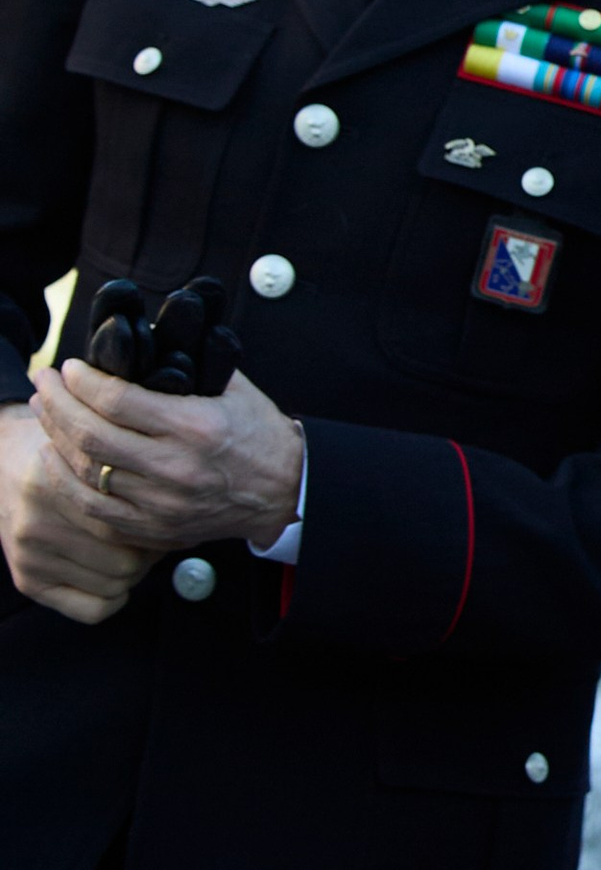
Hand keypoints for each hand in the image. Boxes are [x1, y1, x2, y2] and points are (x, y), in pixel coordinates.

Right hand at [0, 396, 153, 623]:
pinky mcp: (26, 580)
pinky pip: (93, 610)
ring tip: (128, 547)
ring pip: (116, 585)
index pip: (131, 524)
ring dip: (133, 571)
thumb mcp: (92, 452)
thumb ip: (127, 475)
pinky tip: (109, 574)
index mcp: (54, 481)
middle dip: (148, 550)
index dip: (161, 524)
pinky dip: (112, 597)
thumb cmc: (65, 456)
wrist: (2, 465)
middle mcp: (37, 521)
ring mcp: (29, 555)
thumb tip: (192, 515)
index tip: (171, 516)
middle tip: (149, 534)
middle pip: (128, 561)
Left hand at [32, 356, 302, 555]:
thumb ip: (187, 363)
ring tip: (44, 412)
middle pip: (92, 435)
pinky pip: (94, 509)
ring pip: (87, 472)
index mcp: (196, 426)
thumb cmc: (258, 433)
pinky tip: (52, 458)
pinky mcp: (155, 528)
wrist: (287, 491)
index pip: (118, 400)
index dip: (83, 381)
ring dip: (55, 438)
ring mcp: (163, 504)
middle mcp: (176, 467)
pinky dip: (65, 483)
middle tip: (44, 381)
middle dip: (57, 403)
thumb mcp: (232, 387)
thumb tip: (138, 341)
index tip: (69, 367)